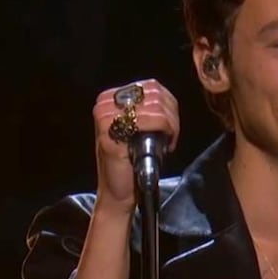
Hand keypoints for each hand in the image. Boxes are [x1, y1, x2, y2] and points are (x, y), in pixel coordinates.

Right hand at [91, 79, 179, 212]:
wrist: (118, 192)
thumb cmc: (132, 161)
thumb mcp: (140, 128)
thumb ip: (149, 109)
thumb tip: (168, 100)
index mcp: (110, 98)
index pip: (151, 86)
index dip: (170, 104)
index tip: (171, 126)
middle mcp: (105, 103)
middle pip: (155, 93)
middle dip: (172, 116)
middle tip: (172, 136)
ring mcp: (105, 117)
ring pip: (156, 105)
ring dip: (171, 125)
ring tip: (168, 141)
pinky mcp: (111, 133)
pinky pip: (151, 120)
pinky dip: (166, 131)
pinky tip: (165, 146)